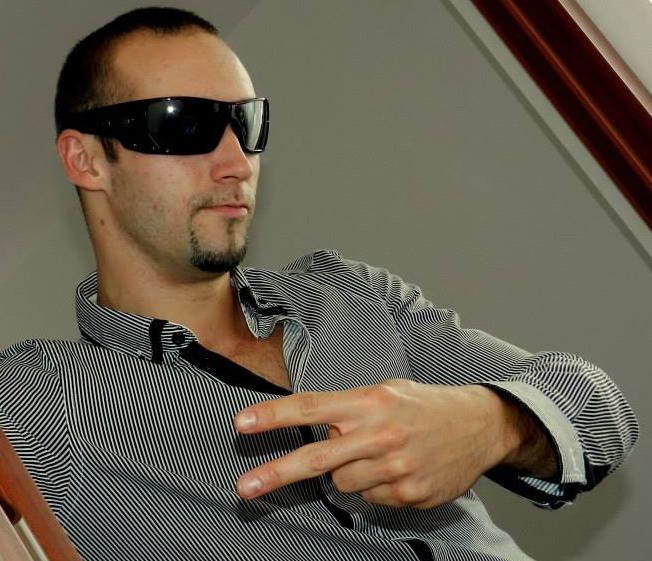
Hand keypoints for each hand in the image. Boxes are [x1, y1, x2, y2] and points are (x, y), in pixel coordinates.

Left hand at [233, 379, 528, 508]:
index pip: (312, 407)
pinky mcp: (409, 493)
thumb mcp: (386, 391)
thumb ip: (350, 410)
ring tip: (376, 454)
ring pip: (343, 483)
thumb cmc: (424, 404)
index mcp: (371, 402)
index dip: (273, 415)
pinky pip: (371, 497)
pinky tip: (397, 467)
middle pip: (317, 457)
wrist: (478, 424)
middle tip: (244, 486)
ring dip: (348, 472)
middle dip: (276, 473)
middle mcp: (380, 434)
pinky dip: (375, 485)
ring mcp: (396, 467)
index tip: (242, 423)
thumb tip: (318, 433)